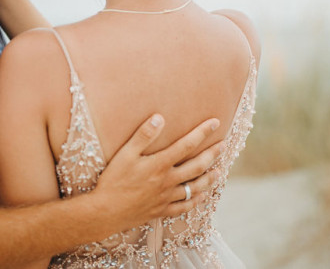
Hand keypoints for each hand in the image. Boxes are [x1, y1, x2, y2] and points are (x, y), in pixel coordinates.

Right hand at [94, 114, 223, 227]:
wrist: (105, 212)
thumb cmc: (113, 181)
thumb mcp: (125, 154)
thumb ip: (143, 135)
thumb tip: (159, 118)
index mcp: (160, 164)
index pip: (187, 145)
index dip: (202, 133)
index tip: (214, 122)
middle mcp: (167, 181)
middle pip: (197, 166)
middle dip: (212, 155)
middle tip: (223, 146)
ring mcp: (166, 197)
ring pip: (195, 188)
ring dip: (209, 179)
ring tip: (219, 171)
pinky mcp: (161, 210)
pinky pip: (184, 207)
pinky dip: (196, 201)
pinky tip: (202, 197)